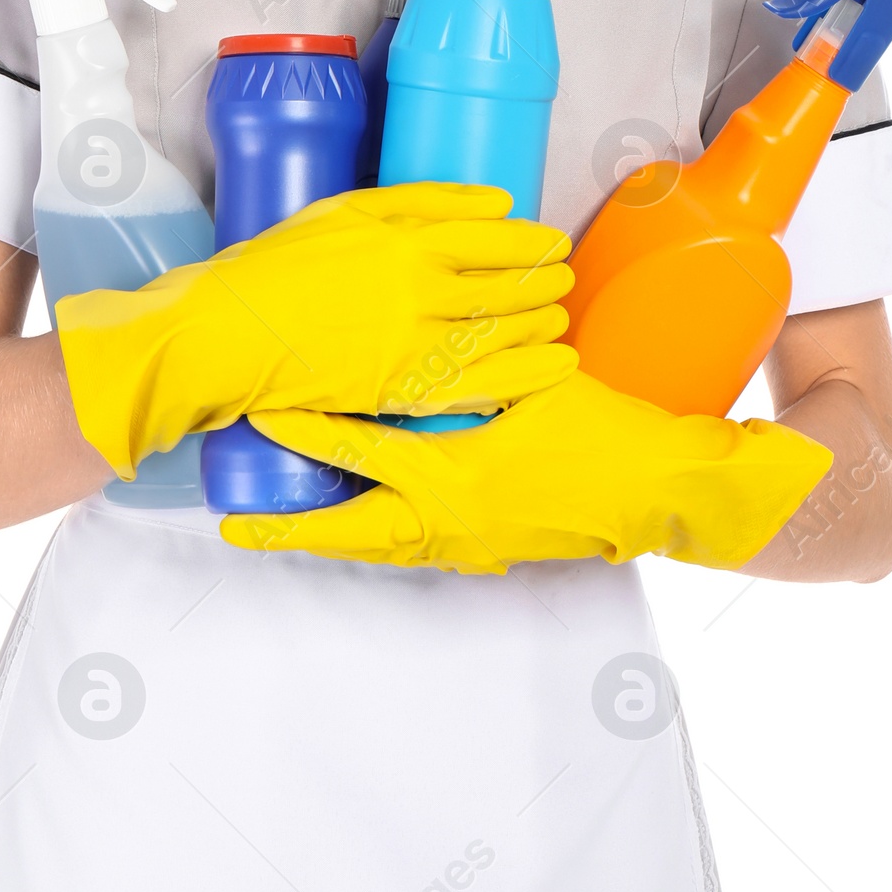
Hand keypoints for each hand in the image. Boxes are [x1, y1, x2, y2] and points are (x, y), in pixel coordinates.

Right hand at [55, 183, 574, 479]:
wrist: (232, 333)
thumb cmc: (279, 266)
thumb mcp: (346, 210)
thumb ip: (422, 201)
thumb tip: (493, 202)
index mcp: (409, 241)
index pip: (496, 239)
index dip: (533, 242)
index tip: (550, 242)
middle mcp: (421, 292)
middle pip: (508, 287)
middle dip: (546, 283)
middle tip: (562, 278)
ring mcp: (416, 345)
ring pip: (504, 334)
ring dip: (542, 324)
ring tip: (558, 318)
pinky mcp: (405, 391)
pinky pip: (483, 383)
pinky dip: (526, 374)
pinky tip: (552, 366)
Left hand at [219, 369, 832, 573]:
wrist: (656, 491)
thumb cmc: (598, 432)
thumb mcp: (528, 388)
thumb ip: (468, 371)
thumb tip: (419, 337)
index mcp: (452, 477)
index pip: (360, 455)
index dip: (307, 434)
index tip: (262, 419)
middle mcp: (448, 522)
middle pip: (349, 533)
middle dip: (291, 531)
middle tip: (236, 528)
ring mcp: (466, 547)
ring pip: (377, 547)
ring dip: (330, 536)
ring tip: (284, 525)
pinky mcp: (483, 553)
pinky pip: (410, 549)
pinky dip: (375, 536)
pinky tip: (359, 521)